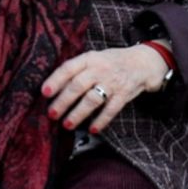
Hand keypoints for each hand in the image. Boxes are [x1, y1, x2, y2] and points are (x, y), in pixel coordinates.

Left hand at [41, 45, 168, 133]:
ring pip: (92, 100)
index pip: (68, 68)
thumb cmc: (110, 62)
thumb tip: (55, 88)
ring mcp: (113, 82)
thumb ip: (77, 70)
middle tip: (52, 114)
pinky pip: (111, 110)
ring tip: (67, 124)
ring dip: (78, 113)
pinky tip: (92, 129)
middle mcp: (100, 69)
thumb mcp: (93, 59)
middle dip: (63, 101)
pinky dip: (101, 120)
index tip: (44, 93)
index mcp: (89, 59)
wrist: (142, 62)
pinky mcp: (124, 95)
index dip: (55, 80)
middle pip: (78, 86)